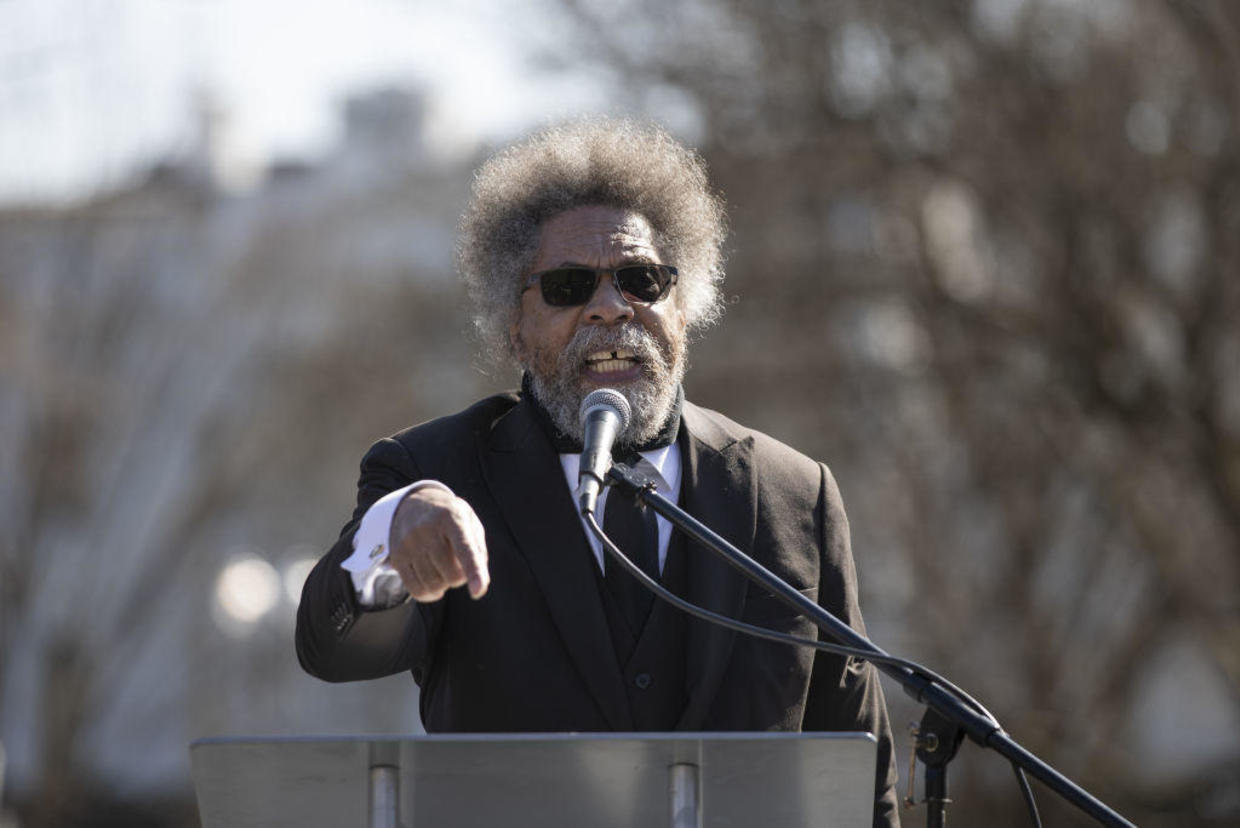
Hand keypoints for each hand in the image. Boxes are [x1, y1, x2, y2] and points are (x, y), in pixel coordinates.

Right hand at [388, 486, 489, 601]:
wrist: (413, 504)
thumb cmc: (450, 519)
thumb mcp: (469, 522)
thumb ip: (478, 551)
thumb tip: (478, 583)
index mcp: (452, 518)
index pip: (465, 549)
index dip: (474, 571)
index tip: (478, 592)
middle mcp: (427, 529)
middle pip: (451, 575)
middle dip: (461, 578)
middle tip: (459, 566)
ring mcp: (409, 543)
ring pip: (433, 585)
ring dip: (445, 585)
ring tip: (445, 570)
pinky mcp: (397, 557)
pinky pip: (416, 590)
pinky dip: (429, 594)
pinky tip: (435, 586)